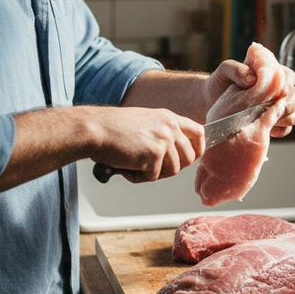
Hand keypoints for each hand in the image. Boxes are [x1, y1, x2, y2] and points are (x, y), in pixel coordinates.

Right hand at [90, 107, 204, 182]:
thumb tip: (175, 151)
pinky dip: (140, 177)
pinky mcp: (153, 154)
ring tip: (137, 165)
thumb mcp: (146, 121)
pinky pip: (154, 176)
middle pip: (190, 157)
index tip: (192, 157)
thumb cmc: (113, 128)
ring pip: (173, 170)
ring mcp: (163, 140)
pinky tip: (128, 167)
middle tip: (155, 167)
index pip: (199, 132)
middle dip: (174, 167)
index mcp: (169, 117)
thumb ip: (163, 132)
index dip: (198, 148)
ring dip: (155, 173)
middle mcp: (169, 127)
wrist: (95, 129)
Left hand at [202, 60, 294, 137]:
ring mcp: (276, 107)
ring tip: (271, 120)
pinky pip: (287, 129)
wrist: (210, 102)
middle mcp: (277, 90)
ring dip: (287, 117)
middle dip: (290, 103)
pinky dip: (280, 129)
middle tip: (274, 108)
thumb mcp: (224, 71)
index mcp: (271, 73)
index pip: (289, 76)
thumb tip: (252, 79)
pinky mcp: (273, 123)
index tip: (278, 91)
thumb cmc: (219, 83)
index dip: (287, 84)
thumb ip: (236, 70)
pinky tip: (267, 129)